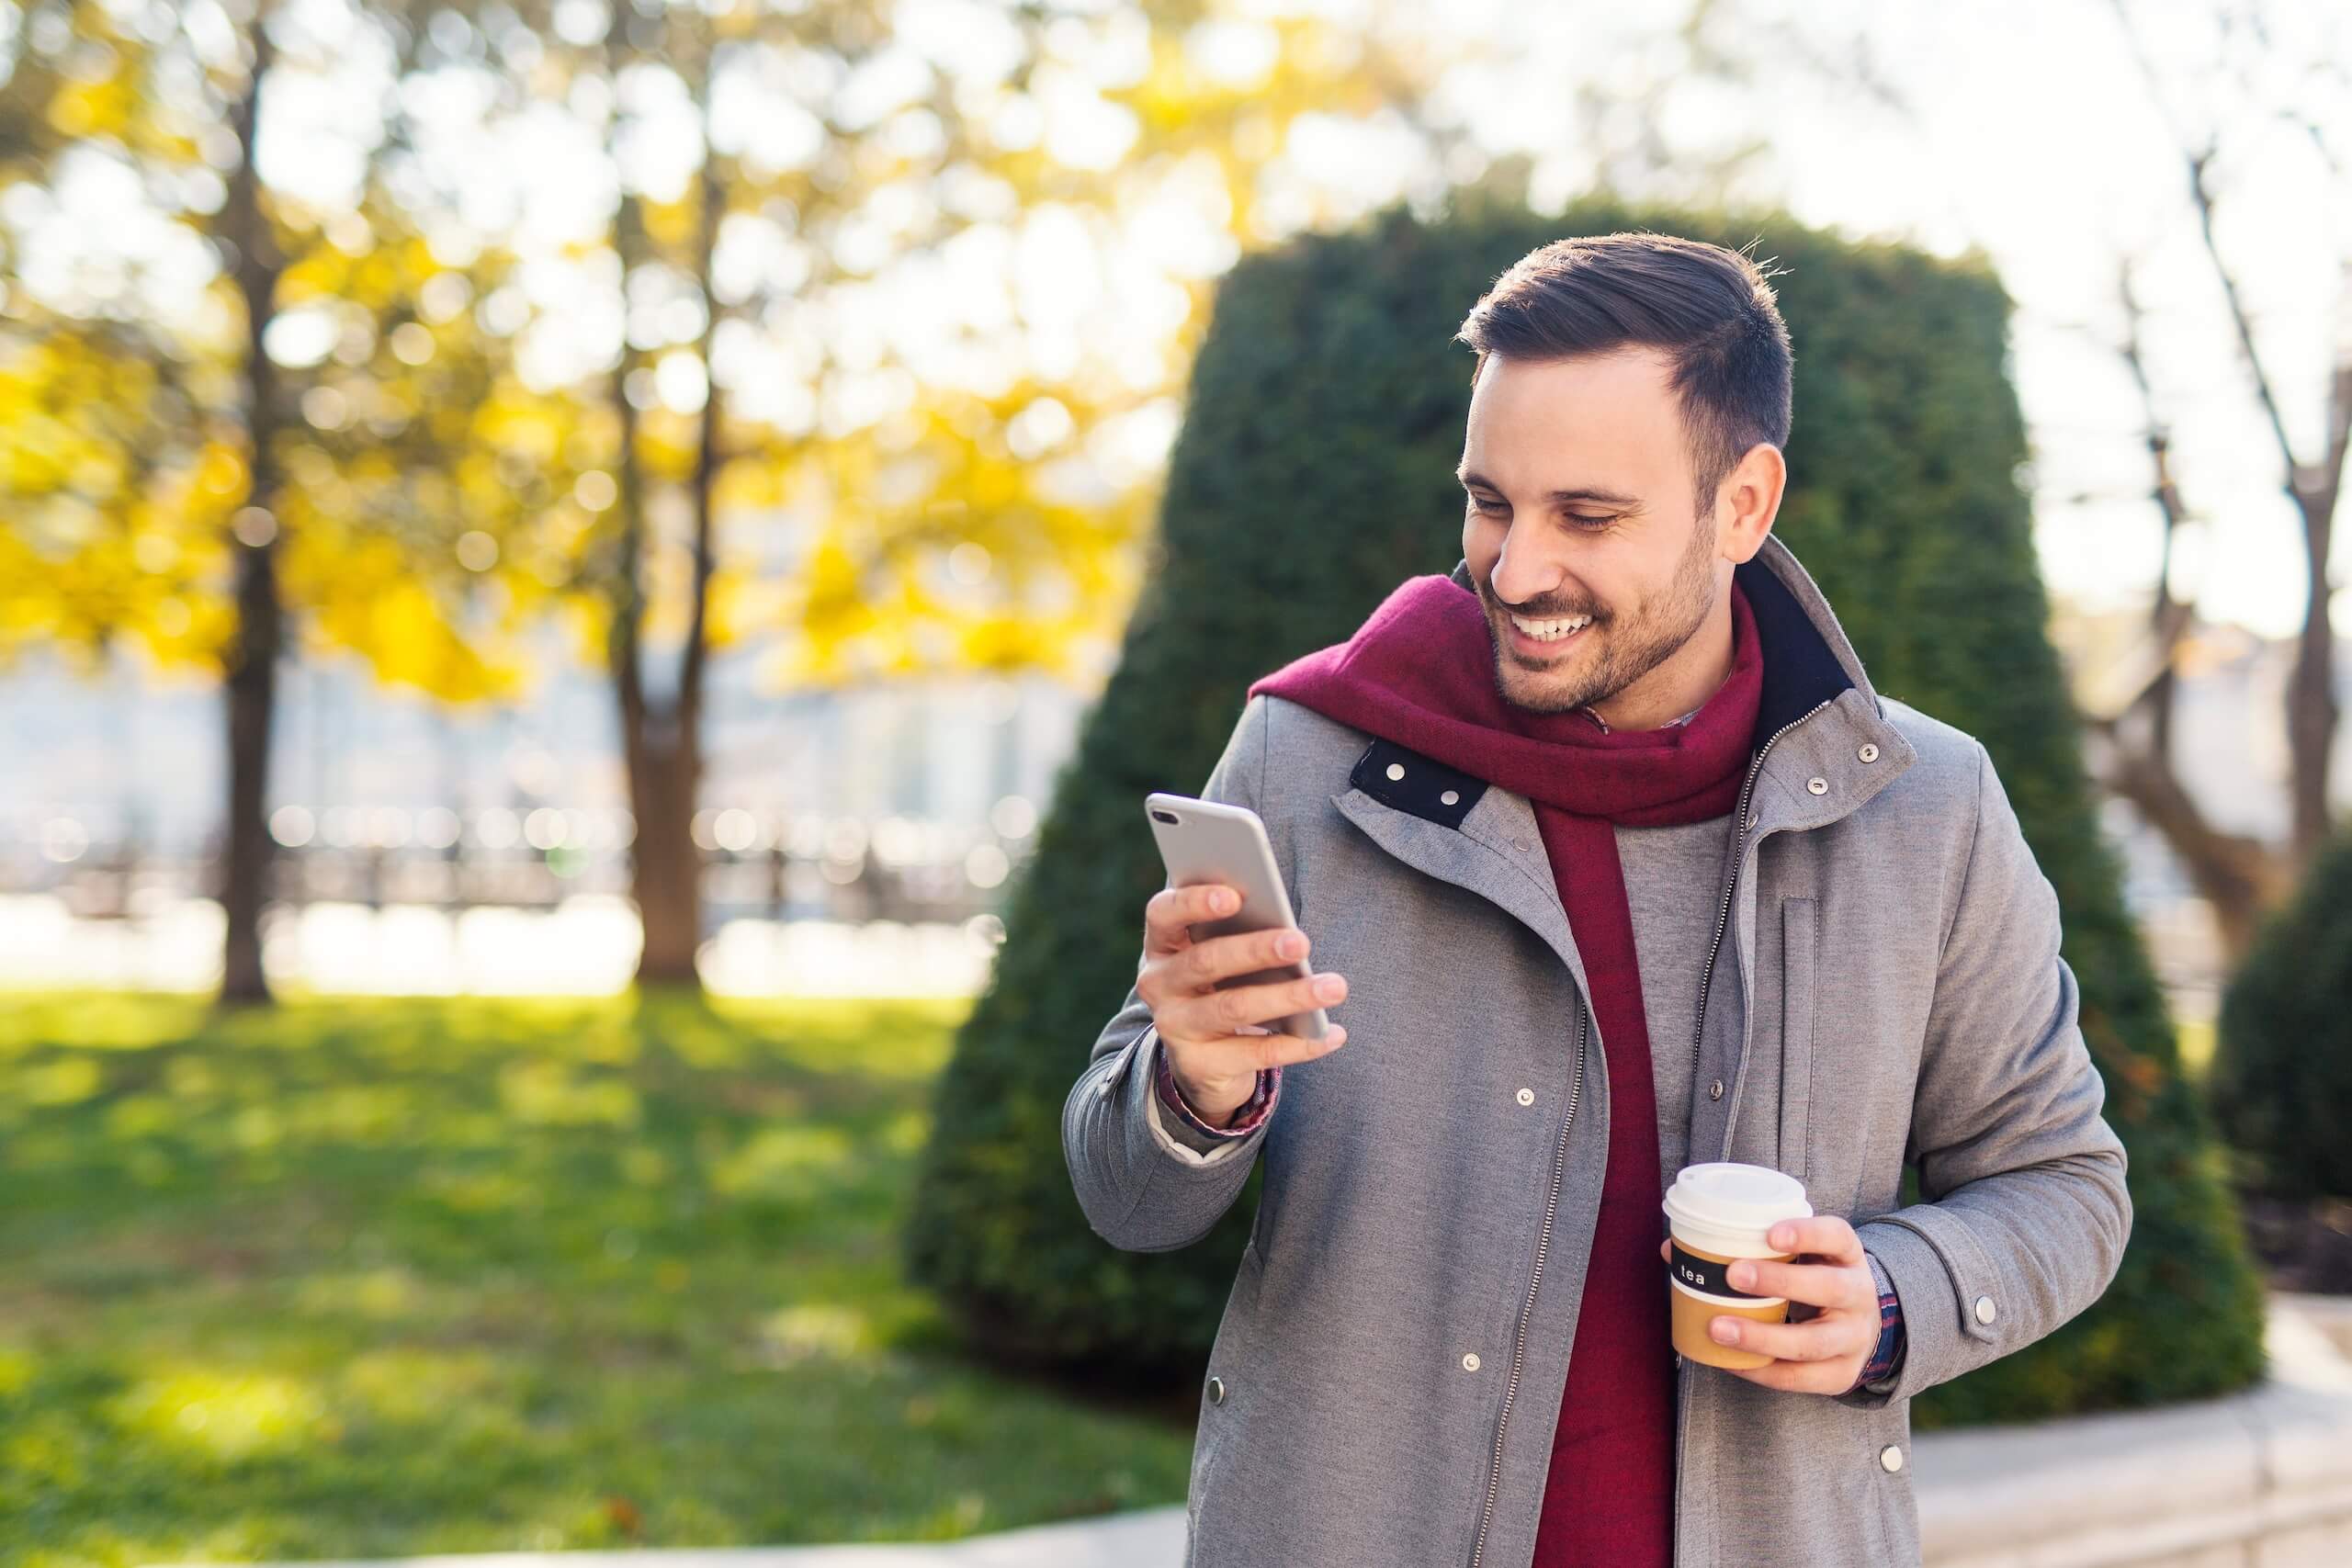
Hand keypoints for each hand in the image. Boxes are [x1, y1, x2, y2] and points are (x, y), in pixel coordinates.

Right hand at [1136, 882, 1348, 1123]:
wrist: (1200, 1061)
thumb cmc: (1220, 987)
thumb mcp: (1217, 959)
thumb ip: (1236, 933)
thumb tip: (1287, 928)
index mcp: (1162, 945)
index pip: (1163, 914)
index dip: (1193, 903)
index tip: (1234, 897)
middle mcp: (1159, 984)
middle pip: (1206, 961)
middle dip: (1256, 950)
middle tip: (1301, 943)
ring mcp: (1175, 1027)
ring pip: (1234, 1008)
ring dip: (1288, 996)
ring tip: (1334, 988)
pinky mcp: (1199, 1065)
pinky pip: (1256, 1053)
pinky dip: (1301, 1043)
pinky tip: (1333, 1033)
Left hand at [1658, 1215, 1877, 1394]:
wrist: (1860, 1328)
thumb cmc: (1814, 1281)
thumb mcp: (1799, 1258)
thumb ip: (1747, 1247)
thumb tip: (1671, 1250)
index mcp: (1848, 1257)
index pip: (1837, 1237)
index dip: (1807, 1233)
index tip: (1769, 1234)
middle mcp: (1858, 1296)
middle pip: (1829, 1288)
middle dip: (1780, 1282)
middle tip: (1733, 1274)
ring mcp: (1854, 1339)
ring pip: (1813, 1342)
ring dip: (1762, 1337)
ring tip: (1718, 1328)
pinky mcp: (1841, 1374)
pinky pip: (1799, 1378)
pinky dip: (1760, 1370)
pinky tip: (1728, 1360)